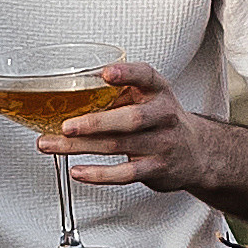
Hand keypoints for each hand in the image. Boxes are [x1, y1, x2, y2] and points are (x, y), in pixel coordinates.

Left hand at [45, 61, 219, 192]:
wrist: (196, 152)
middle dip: (95, 122)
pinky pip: (125, 173)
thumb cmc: (160, 120)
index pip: (145, 76)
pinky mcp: (155, 168)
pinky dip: (98, 174)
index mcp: (157, 91)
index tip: (106, 73)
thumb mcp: (147, 97)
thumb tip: (68, 93)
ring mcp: (161, 143)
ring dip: (80, 147)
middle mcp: (162, 115)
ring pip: (118, 145)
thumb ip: (116, 93)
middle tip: (66, 125)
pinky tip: (78, 171)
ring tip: (52, 144)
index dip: (126, 73)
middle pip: (130, 119)